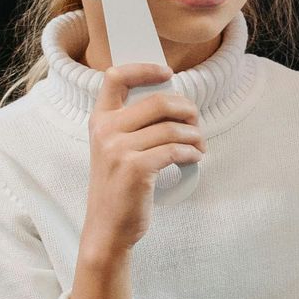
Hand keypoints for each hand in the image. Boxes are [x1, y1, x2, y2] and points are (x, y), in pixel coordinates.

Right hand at [71, 63, 203, 298]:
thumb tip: (174, 101)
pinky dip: (192, 152)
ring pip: (172, 128)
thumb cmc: (118, 187)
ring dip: (194, 135)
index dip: (144, 69)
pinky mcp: (135, 168)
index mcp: (99, 120)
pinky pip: (175, 150)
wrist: (107, 228)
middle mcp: (106, 130)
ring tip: (198, 146)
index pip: (116, 76)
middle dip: (186, 109)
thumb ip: (132, 124)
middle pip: (158, 101)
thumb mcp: (114, 149)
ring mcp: (118, 149)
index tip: (167, 74)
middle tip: (196, 122)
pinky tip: (194, 158)